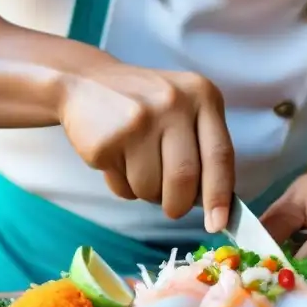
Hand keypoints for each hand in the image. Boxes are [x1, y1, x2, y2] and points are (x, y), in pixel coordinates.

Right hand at [58, 63, 233, 231]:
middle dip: (178, 204)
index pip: (220, 155)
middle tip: (172, 208)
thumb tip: (215, 207)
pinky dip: (123, 187)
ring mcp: (139, 120)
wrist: (86, 82)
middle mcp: (174, 104)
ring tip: (138, 167)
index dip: (219, 195)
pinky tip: (117, 160)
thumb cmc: (146, 106)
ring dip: (147, 193)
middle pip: (185, 178)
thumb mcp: (184, 110)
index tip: (218, 224)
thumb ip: (203, 148)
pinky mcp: (108, 140)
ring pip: (152, 187)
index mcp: (203, 96)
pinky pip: (123, 187)